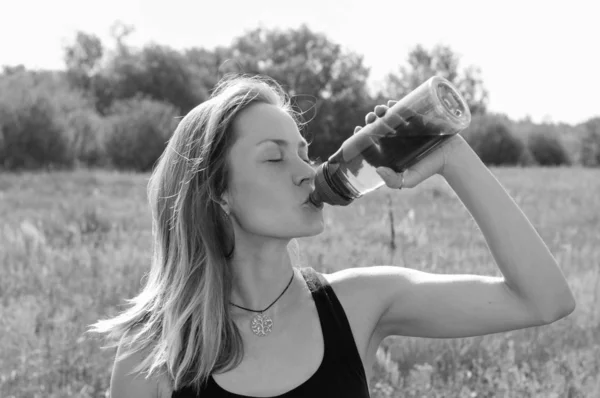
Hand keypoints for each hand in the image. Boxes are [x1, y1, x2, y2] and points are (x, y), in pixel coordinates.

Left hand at [354, 101, 471, 188]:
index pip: (373, 141)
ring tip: (379, 110)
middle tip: (370, 118)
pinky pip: (405, 109)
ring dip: (381, 110)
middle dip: (371, 120)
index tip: (358, 129)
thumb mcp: (409, 180)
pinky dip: (397, 104)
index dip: (363, 134)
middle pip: (379, 126)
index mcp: (390, 150)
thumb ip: (393, 181)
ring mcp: (406, 127)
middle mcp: (396, 138)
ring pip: (389, 116)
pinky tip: (391, 103)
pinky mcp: (418, 119)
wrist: (452, 157)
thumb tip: (378, 169)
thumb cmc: (429, 169)